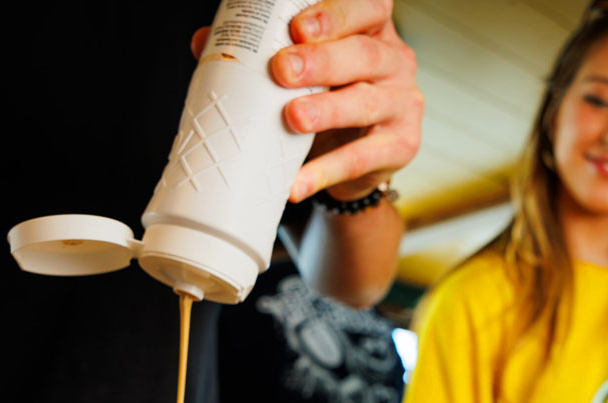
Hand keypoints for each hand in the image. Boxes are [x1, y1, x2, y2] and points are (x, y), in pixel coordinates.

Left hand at [191, 1, 420, 203]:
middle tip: (282, 70)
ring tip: (293, 118)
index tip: (298, 26)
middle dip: (322, 61)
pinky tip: (298, 181)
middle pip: (364, 54)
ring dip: (327, 110)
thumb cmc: (330, 97)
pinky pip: (362, 159)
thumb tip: (204, 41)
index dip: (336, 14)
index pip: (366, 7)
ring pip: (366, 103)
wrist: (356, 158)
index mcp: (371, 29)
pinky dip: (326, 171)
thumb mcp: (305, 71)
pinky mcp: (400, 146)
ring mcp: (402, 104)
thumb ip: (262, 51)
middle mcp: (394, 61)